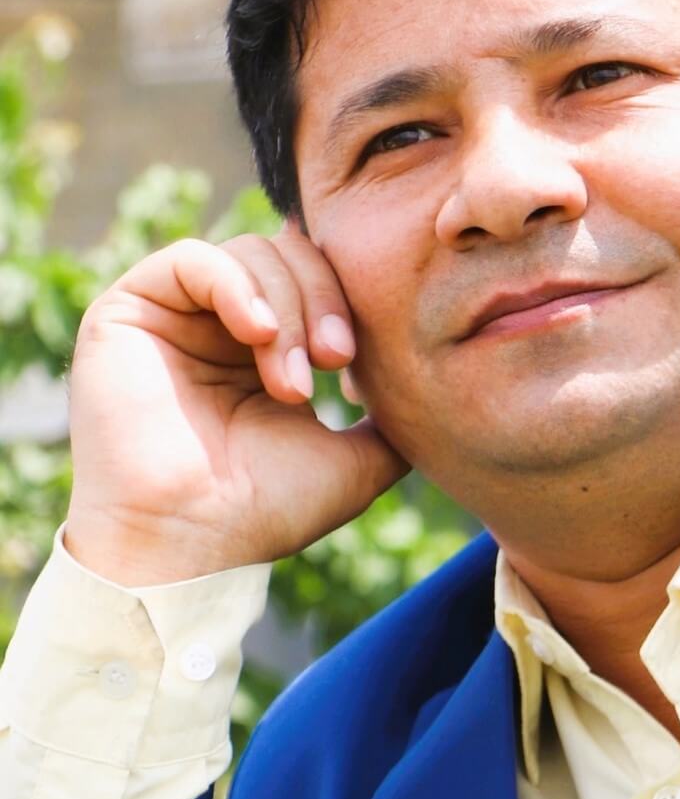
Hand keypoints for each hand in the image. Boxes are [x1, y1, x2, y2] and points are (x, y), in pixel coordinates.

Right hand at [64, 225, 409, 584]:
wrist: (193, 545)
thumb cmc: (266, 510)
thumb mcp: (356, 459)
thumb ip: (390, 420)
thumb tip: (432, 398)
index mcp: (263, 347)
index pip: (317, 276)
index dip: (345, 301)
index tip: (353, 362)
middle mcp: (217, 323)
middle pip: (290, 255)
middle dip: (323, 301)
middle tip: (334, 361)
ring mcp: (173, 314)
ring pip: (251, 254)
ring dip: (288, 308)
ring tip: (291, 380)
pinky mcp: (129, 310)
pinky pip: (192, 259)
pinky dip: (238, 286)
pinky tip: (260, 333)